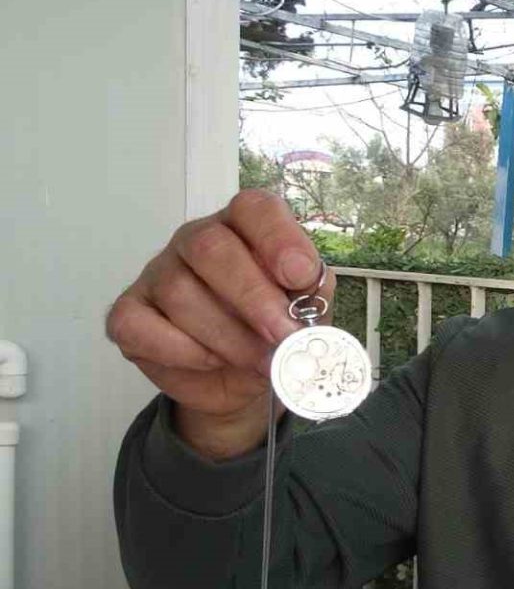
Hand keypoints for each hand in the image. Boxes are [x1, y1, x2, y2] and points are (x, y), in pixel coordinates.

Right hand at [105, 189, 332, 456]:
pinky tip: (212, 361)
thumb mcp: (307, 308)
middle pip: (210, 248)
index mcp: (244, 227)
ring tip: (260, 361)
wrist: (239, 379)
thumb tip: (303, 294)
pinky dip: (182, 351)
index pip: (254, 209)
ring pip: (179, 292)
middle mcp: (195, 241)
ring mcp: (157, 274)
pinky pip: (140, 326)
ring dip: (228, 336)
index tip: (300, 275)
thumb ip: (309, 293)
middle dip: (253, 298)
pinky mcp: (129, 313)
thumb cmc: (274, 329)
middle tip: (283, 335)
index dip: (278, 239)